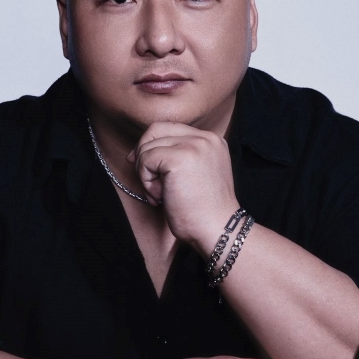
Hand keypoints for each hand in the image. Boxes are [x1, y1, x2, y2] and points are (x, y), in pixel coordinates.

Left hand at [128, 121, 237, 252]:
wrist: (218, 230)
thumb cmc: (202, 211)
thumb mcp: (194, 174)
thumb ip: (178, 156)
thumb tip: (140, 150)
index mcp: (212, 140)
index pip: (170, 128)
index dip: (150, 144)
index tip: (140, 164)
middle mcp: (206, 138)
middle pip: (156, 129)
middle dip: (143, 153)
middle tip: (146, 180)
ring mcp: (194, 145)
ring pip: (148, 146)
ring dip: (146, 174)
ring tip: (161, 195)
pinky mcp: (180, 157)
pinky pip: (146, 159)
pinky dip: (146, 181)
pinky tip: (161, 196)